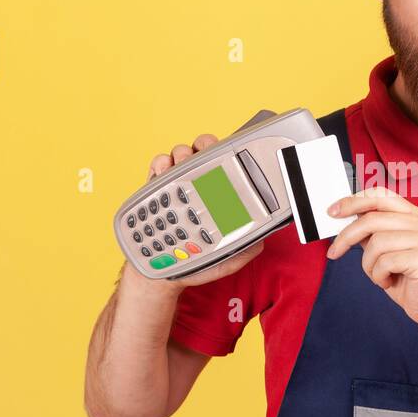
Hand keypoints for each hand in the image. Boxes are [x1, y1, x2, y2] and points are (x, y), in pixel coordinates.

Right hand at [138, 134, 263, 289]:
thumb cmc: (196, 263)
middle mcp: (199, 182)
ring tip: (181, 170)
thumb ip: (244, 251)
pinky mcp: (156, 185)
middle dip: (205, 145)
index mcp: (218, 194)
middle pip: (204, 149)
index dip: (229, 154)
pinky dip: (161, 162)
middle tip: (203, 160)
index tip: (229, 155)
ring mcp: (176, 182)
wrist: (160, 271)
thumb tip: (261, 242)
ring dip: (182, 155)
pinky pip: (159, 162)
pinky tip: (163, 174)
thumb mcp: (225, 260)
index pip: (227, 165)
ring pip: (181, 151)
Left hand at [325, 186, 417, 327]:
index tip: (333, 212)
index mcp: (412, 216)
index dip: (353, 201)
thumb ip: (371, 234)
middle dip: (347, 237)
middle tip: (334, 252)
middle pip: (372, 219)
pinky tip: (388, 282)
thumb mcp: (385, 252)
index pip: (380, 195)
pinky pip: (385, 262)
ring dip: (368, 265)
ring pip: (376, 243)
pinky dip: (379, 276)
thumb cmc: (409, 280)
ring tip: (378, 275)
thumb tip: (345, 220)